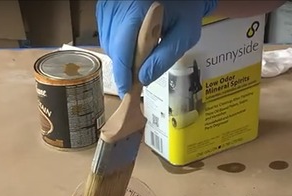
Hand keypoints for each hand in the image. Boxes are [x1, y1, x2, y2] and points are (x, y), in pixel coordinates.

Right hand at [96, 0, 217, 96]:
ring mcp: (109, 6)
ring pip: (108, 42)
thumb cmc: (185, 11)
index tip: (126, 91)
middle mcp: (117, 6)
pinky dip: (118, 45)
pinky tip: (132, 45)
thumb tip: (143, 79)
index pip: (122, 48)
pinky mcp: (106, 8)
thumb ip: (164, 58)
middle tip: (135, 80)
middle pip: (113, 47)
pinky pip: (107, 35)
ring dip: (121, 56)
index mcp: (136, 9)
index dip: (123, 73)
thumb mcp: (184, 35)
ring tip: (138, 59)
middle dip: (124, 67)